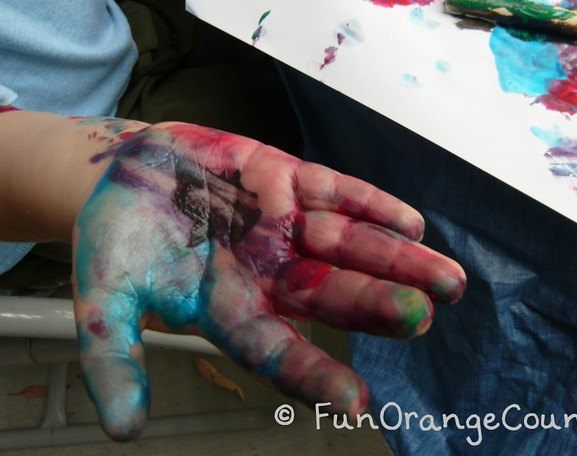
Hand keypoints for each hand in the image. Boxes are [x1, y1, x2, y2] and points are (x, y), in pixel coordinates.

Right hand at [72, 122, 465, 439]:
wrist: (127, 172)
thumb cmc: (117, 238)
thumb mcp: (104, 296)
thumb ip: (114, 356)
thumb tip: (124, 430)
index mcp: (231, 309)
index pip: (278, 351)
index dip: (313, 375)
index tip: (356, 401)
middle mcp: (270, 271)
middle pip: (332, 295)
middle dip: (377, 306)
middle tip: (422, 319)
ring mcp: (285, 225)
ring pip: (351, 246)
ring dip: (397, 260)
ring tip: (447, 281)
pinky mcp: (289, 179)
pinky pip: (338, 192)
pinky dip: (372, 205)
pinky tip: (410, 223)